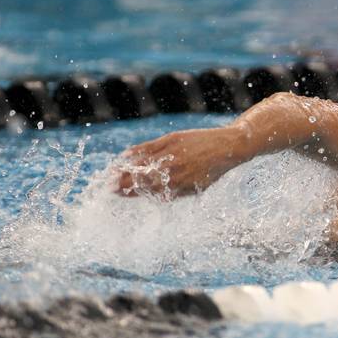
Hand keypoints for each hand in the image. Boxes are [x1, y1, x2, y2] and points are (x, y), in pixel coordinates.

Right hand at [116, 126, 244, 198]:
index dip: (130, 193)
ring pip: (141, 163)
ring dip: (124, 168)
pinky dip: (135, 152)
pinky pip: (148, 147)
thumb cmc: (213, 170)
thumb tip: (157, 198)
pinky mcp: (172, 139)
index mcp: (178, 186)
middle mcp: (173, 171)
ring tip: (112, 172)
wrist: (229, 147)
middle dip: (122, 183)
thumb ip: (176, 192)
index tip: (117, 194)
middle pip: (140, 178)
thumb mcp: (197, 188)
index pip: (148, 191)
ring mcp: (171, 154)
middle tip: (108, 186)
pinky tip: (125, 155)